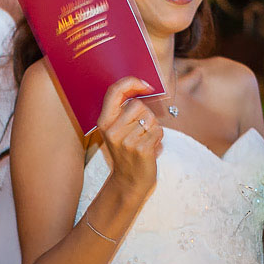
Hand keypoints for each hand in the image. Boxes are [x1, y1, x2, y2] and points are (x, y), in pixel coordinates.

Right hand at [97, 76, 162, 193]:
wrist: (129, 181)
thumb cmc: (128, 151)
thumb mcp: (118, 130)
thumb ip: (124, 110)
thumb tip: (143, 86)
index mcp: (104, 122)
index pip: (115, 91)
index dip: (131, 82)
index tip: (145, 85)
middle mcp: (112, 130)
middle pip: (138, 105)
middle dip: (146, 115)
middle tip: (141, 131)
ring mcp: (126, 141)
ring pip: (151, 118)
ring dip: (154, 128)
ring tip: (145, 140)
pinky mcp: (140, 149)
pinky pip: (158, 131)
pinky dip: (158, 138)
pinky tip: (150, 148)